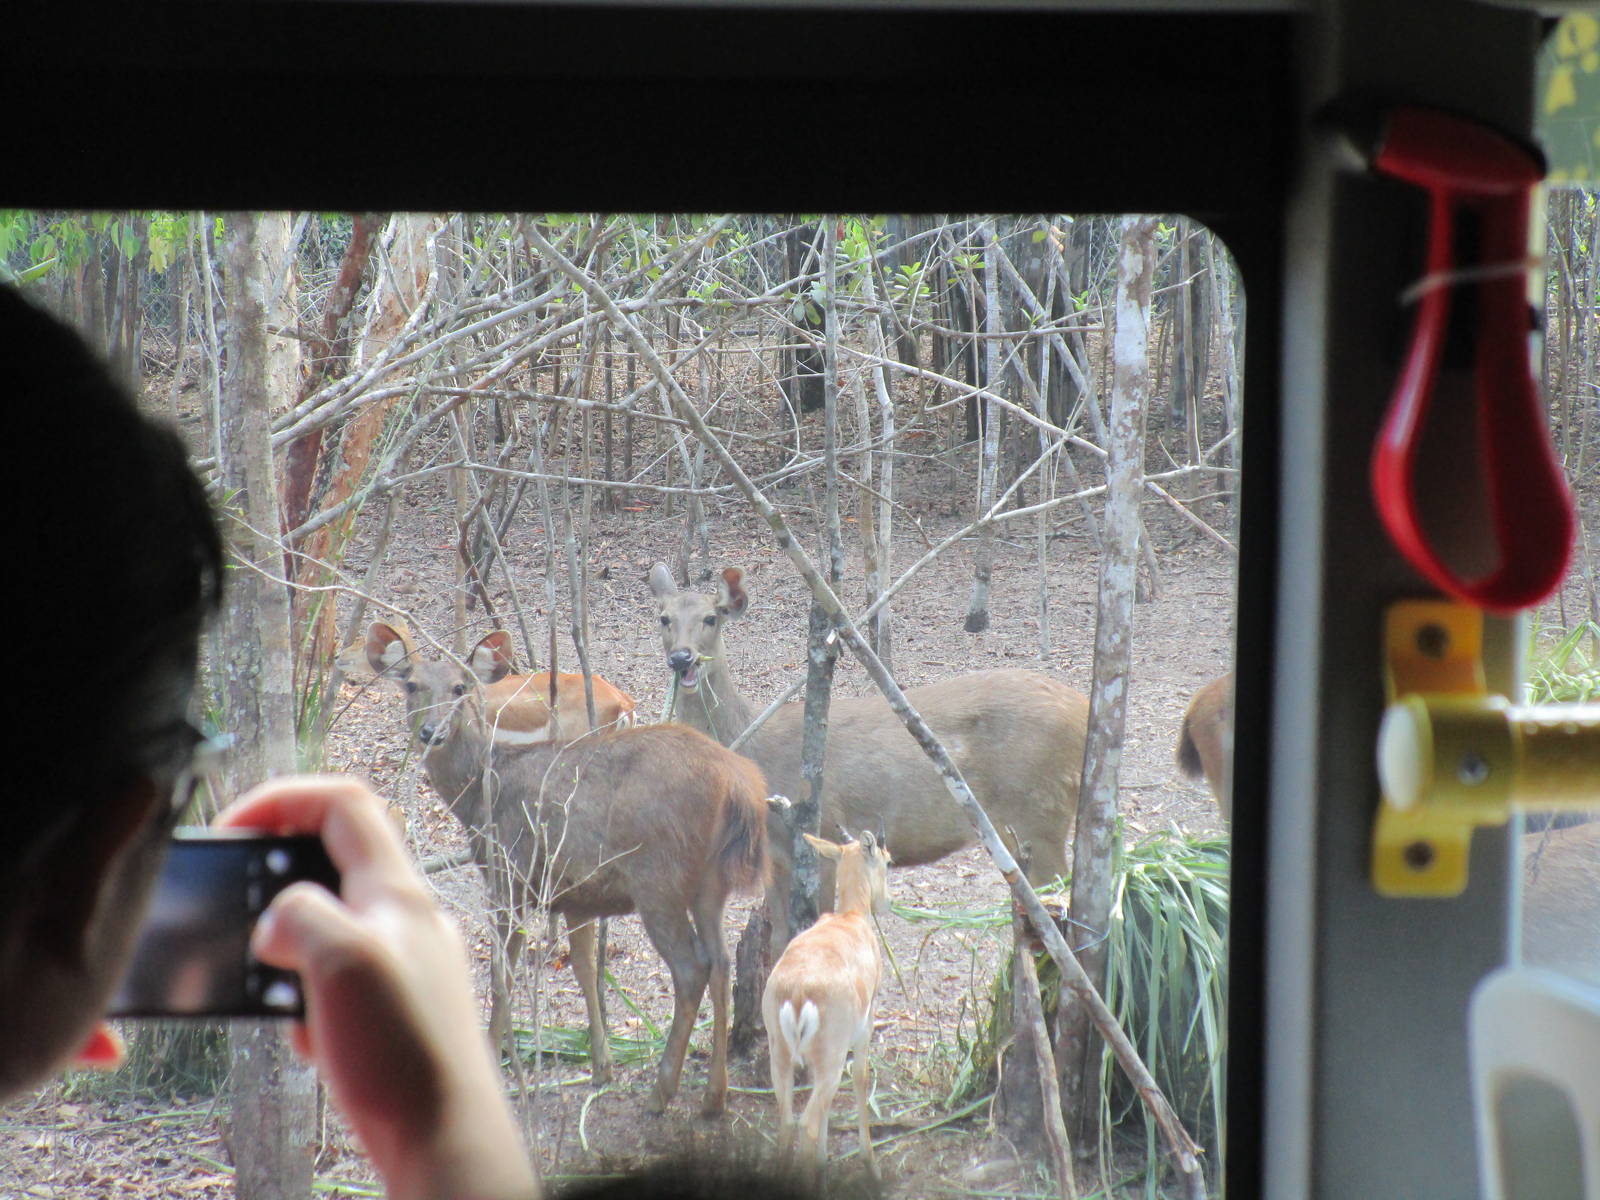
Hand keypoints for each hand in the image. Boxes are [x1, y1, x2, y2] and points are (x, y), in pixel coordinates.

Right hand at [216, 776, 538, 1199]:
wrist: (442, 1137)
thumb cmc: (404, 1051)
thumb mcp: (341, 960)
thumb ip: (300, 915)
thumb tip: (279, 919)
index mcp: (398, 891)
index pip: (345, 803)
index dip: (284, 798)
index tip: (231, 827)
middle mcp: (407, 917)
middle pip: (333, 861)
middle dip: (277, 887)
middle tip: (244, 924)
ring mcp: (405, 961)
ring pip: (329, 927)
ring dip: (289, 956)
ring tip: (280, 999)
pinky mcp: (396, 1007)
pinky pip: (335, 983)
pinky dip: (308, 1002)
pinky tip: (309, 1039)